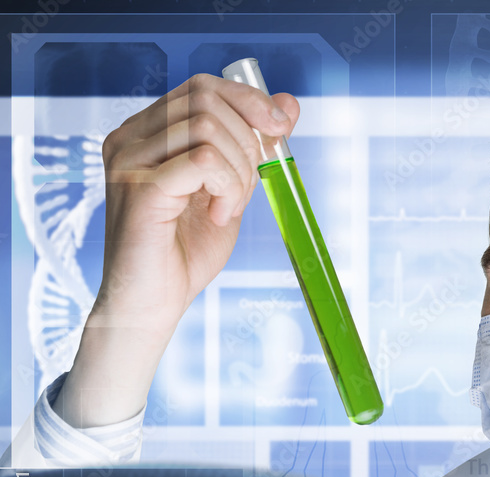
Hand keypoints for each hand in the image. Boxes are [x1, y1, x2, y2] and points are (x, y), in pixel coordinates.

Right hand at [98, 73, 298, 329]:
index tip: (281, 130)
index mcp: (148, 132)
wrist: (154, 303)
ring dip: (237, 172)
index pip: (202, 87)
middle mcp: (130, 138)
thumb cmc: (185, 251)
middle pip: (206, 100)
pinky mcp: (138, 188)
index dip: (249, 101)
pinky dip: (226, 188)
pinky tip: (217, 216)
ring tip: (227, 208)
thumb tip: (289, 104)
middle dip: (246, 143)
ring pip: (207, 129)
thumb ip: (252, 146)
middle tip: (244, 190)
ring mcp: (128, 161)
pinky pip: (202, 161)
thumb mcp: (232, 189)